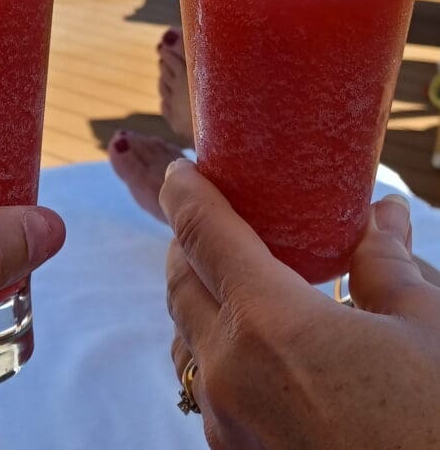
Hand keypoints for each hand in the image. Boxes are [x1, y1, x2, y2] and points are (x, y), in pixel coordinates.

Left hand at [161, 158, 439, 449]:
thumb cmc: (436, 421)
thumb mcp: (423, 329)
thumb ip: (386, 264)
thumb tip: (381, 216)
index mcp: (268, 323)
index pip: (202, 233)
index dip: (186, 192)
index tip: (182, 169)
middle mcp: (229, 372)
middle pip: (180, 283)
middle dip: (188, 243)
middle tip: (215, 220)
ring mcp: (228, 426)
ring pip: (185, 338)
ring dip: (197, 297)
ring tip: (234, 279)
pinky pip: (206, 388)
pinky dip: (214, 349)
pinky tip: (256, 348)